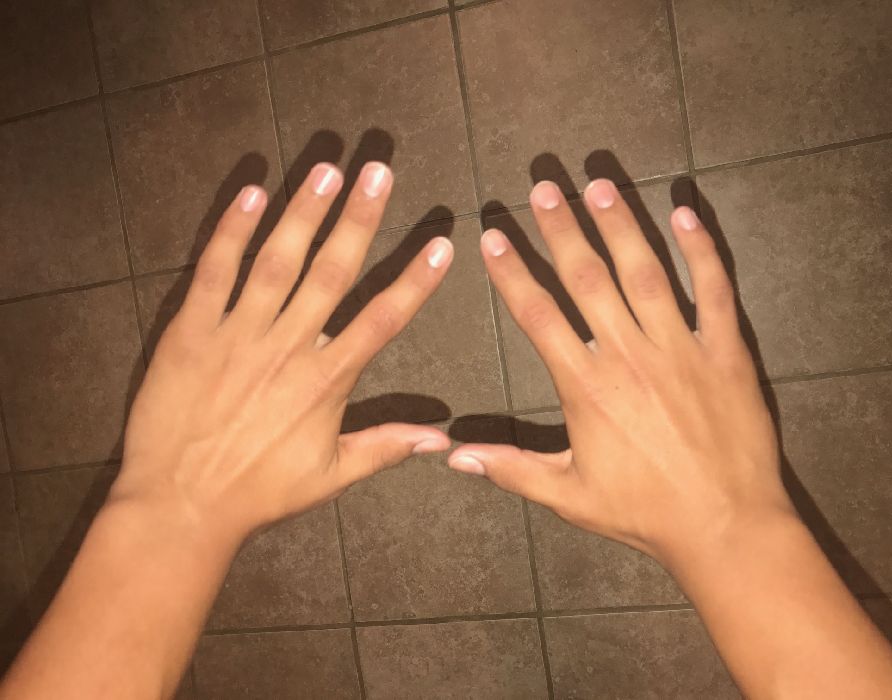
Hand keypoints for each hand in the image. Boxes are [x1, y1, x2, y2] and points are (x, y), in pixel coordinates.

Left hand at [110, 162, 452, 539]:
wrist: (180, 505)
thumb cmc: (259, 493)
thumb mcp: (331, 476)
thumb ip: (385, 447)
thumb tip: (443, 439)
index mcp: (326, 381)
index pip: (382, 320)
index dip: (416, 281)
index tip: (442, 244)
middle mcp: (287, 347)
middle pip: (332, 273)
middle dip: (359, 218)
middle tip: (378, 170)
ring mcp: (237, 335)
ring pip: (277, 262)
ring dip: (303, 212)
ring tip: (327, 169)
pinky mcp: (191, 331)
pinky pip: (213, 272)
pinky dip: (231, 231)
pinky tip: (251, 193)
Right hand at [450, 179, 794, 565]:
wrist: (725, 525)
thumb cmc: (642, 512)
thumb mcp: (568, 496)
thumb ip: (511, 469)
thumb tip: (451, 456)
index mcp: (586, 387)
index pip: (538, 315)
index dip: (512, 273)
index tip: (492, 236)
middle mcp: (629, 355)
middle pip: (587, 279)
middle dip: (561, 229)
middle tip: (542, 186)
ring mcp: (681, 347)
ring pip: (645, 272)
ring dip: (620, 224)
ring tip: (598, 184)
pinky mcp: (726, 350)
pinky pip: (714, 290)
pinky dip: (701, 250)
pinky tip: (684, 212)